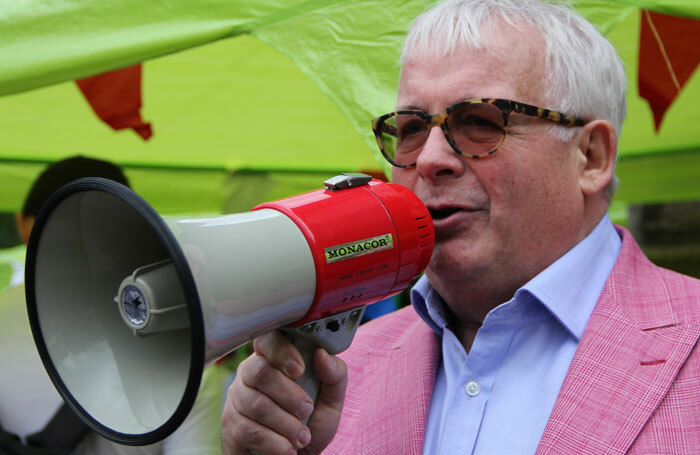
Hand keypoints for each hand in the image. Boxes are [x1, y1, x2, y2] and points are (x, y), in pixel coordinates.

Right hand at [222, 331, 347, 454]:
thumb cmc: (310, 423)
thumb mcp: (331, 400)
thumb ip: (334, 375)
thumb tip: (322, 355)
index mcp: (273, 359)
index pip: (267, 340)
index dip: (281, 351)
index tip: (299, 369)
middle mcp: (249, 375)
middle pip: (260, 372)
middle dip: (289, 394)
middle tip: (307, 410)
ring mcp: (236, 400)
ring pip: (256, 405)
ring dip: (286, 424)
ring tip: (302, 437)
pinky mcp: (230, 427)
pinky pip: (249, 431)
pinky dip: (274, 443)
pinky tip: (287, 448)